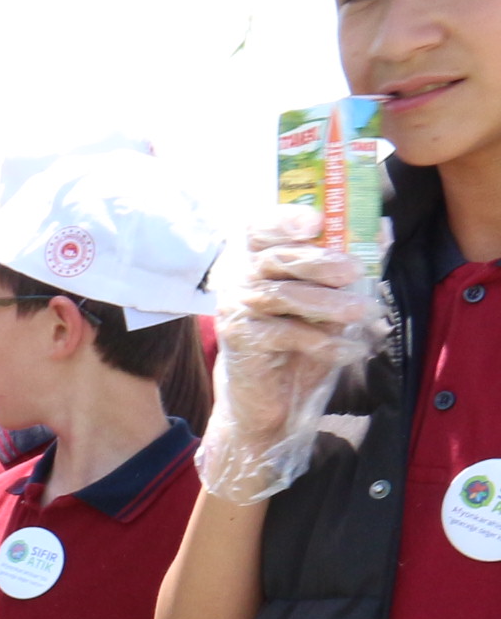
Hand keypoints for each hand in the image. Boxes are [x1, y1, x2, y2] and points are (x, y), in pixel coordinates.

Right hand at [201, 205, 387, 503]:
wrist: (272, 399)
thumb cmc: (300, 342)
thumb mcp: (327, 301)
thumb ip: (348, 267)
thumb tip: (382, 232)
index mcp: (256, 259)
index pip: (260, 227)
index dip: (284, 219)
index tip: (317, 222)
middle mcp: (238, 279)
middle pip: (276, 258)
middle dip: (319, 262)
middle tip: (354, 271)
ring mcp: (236, 308)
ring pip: (282, 295)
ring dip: (327, 304)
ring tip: (362, 313)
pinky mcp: (242, 341)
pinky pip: (286, 333)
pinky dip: (323, 343)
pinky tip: (350, 351)